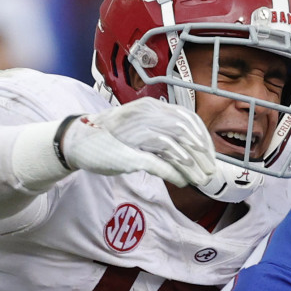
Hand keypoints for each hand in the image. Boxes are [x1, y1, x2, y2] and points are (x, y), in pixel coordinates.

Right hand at [61, 98, 216, 188]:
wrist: (79, 141)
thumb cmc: (113, 138)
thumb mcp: (142, 131)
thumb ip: (164, 138)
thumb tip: (191, 153)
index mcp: (152, 108)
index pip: (188, 119)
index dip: (203, 138)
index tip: (211, 156)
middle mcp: (146, 116)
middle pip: (184, 133)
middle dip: (202, 155)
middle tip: (211, 171)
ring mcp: (136, 134)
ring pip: (174, 148)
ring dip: (191, 167)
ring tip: (200, 179)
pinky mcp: (129, 153)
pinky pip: (158, 163)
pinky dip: (173, 173)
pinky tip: (182, 182)